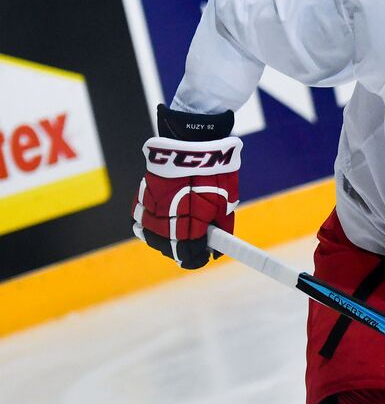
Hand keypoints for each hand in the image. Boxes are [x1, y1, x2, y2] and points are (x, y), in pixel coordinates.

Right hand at [132, 104, 239, 268]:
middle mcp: (163, 223)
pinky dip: (153, 223)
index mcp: (187, 228)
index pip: (188, 257)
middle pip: (169, 250)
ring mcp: (149, 210)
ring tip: (181, 228)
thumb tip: (216, 249)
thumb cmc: (212, 175)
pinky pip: (142, 220)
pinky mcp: (141, 198)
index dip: (197, 259)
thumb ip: (221, 230)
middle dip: (183, 248)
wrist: (190, 145)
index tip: (204, 256)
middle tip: (197, 241)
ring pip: (153, 237)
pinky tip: (166, 217)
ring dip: (166, 238)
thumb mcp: (225, 205)